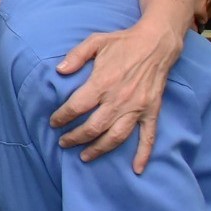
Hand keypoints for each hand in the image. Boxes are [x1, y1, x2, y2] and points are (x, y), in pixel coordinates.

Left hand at [50, 19, 182, 172]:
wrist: (156, 43)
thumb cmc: (122, 43)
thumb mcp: (95, 42)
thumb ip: (75, 56)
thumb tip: (59, 71)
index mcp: (102, 83)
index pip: (76, 107)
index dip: (62, 117)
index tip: (54, 122)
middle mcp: (119, 99)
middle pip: (93, 127)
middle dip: (75, 138)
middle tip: (63, 143)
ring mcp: (137, 108)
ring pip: (115, 137)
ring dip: (99, 149)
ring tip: (84, 156)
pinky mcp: (151, 111)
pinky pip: (148, 137)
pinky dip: (143, 154)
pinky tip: (137, 169)